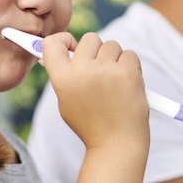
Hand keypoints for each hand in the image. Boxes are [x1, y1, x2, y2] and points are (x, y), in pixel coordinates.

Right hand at [41, 32, 149, 151]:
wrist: (117, 144)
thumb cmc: (91, 124)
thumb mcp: (67, 101)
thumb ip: (65, 74)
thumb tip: (64, 48)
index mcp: (62, 79)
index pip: (52, 43)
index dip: (63, 40)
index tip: (72, 46)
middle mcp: (82, 71)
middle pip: (90, 38)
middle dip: (96, 50)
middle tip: (100, 70)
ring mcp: (106, 70)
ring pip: (112, 45)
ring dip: (115, 59)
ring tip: (115, 83)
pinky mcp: (128, 72)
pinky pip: (130, 54)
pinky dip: (130, 66)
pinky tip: (127, 85)